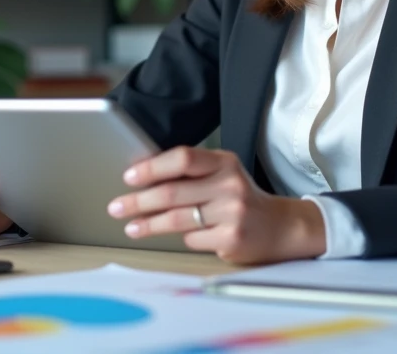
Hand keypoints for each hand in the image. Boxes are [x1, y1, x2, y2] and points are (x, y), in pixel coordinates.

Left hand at [106, 146, 326, 264]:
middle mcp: (230, 184)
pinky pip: (192, 238)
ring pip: (177, 218)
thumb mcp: (222, 175)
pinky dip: (181, 237)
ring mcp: (232, 213)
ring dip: (148, 223)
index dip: (153, 167)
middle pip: (173, 192)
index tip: (129, 177)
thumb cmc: (240, 198)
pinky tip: (177, 236)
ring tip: (130, 226)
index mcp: (224, 162)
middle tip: (116, 206)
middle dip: (138, 201)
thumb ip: (191, 175)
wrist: (280, 227)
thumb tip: (142, 178)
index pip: (183, 158)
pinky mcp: (231, 239)